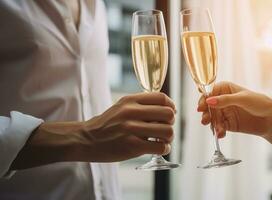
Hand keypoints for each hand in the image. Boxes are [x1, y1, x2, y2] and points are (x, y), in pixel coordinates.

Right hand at [12, 92, 175, 169]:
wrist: (86, 140)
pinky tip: (158, 148)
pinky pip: (160, 147)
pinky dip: (164, 149)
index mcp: (130, 100)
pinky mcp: (132, 146)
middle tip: (164, 129)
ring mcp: (132, 129)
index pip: (162, 98)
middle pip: (168, 114)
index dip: (171, 106)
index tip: (170, 113)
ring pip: (167, 131)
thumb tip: (167, 109)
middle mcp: (131, 112)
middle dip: (170, 123)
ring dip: (168, 138)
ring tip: (161, 140)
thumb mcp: (122, 106)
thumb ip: (141, 105)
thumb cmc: (107, 124)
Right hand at [197, 81, 271, 137]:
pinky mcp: (227, 124)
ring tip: (217, 130)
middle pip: (208, 106)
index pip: (210, 92)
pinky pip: (219, 127)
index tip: (201, 107)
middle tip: (205, 120)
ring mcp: (224, 112)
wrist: (271, 119)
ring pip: (212, 118)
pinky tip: (221, 134)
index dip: (204, 99)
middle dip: (206, 114)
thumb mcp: (242, 99)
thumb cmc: (259, 103)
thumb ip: (225, 100)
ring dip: (212, 124)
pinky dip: (218, 131)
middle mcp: (223, 100)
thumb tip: (209, 100)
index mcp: (225, 89)